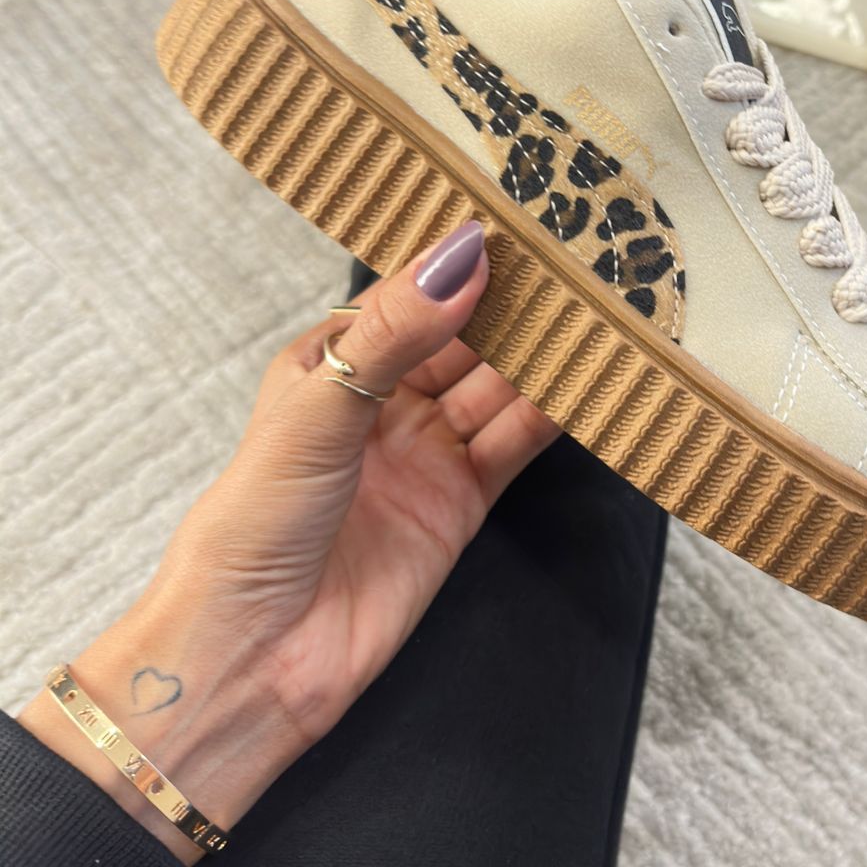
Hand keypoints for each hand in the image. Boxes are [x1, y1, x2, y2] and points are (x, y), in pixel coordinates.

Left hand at [21, 222, 557, 860]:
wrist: (254, 658)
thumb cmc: (253, 523)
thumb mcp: (320, 406)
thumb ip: (397, 331)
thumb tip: (460, 255)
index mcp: (333, 360)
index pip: (412, 293)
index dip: (461, 261)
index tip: (520, 223)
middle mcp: (383, 401)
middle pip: (466, 336)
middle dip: (516, 304)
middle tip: (578, 262)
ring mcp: (425, 452)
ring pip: (498, 385)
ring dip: (544, 354)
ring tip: (598, 312)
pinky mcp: (460, 502)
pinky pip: (516, 443)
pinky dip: (553, 414)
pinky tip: (588, 383)